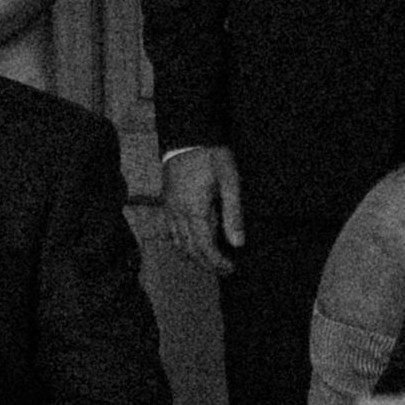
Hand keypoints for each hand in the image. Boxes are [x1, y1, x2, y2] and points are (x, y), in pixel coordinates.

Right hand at [158, 143, 244, 263]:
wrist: (188, 135)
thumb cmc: (212, 156)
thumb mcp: (230, 181)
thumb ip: (233, 213)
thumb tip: (238, 243)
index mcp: (193, 210)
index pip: (204, 247)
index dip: (217, 262)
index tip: (231, 268)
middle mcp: (177, 213)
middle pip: (189, 250)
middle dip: (207, 264)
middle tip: (225, 269)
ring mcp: (169, 208)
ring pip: (178, 243)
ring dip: (194, 256)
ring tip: (212, 261)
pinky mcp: (166, 202)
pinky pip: (171, 232)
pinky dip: (182, 244)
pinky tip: (194, 244)